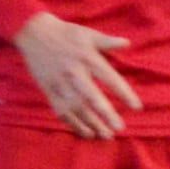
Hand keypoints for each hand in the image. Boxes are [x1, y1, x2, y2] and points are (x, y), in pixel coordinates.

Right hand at [17, 14, 137, 135]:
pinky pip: (60, 110)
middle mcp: (74, 73)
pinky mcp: (47, 89)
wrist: (33, 32)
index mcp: (88, 59)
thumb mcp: (88, 34)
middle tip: (119, 129)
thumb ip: (108, 42)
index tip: (136, 107)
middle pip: (91, 97)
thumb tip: (127, 43)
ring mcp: (59, 83)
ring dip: (90, 123)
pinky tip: (84, 133)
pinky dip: (72, 123)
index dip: (124, 93)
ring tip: (104, 136)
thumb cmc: (66, 33)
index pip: (110, 79)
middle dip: (105, 114)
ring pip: (75, 108)